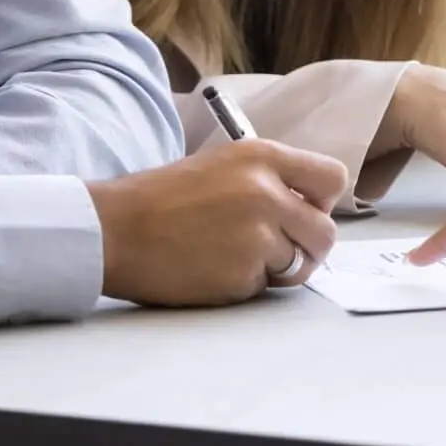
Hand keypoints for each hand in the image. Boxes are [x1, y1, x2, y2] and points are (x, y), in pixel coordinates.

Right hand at [88, 138, 348, 306]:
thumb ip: (268, 181)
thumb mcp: (222, 165)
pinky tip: (213, 270)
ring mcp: (256, 237)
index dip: (321, 201)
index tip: (304, 211)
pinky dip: (245, 285)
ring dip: (277, 269)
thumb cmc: (161, 198)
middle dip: (307, 247)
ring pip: (299, 264)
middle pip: (326, 232)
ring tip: (237, 258)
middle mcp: (267, 193)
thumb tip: (308, 207)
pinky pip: (264, 288)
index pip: (332, 178)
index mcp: (262, 157)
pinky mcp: (241, 275)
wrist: (113, 230)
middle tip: (279, 249)